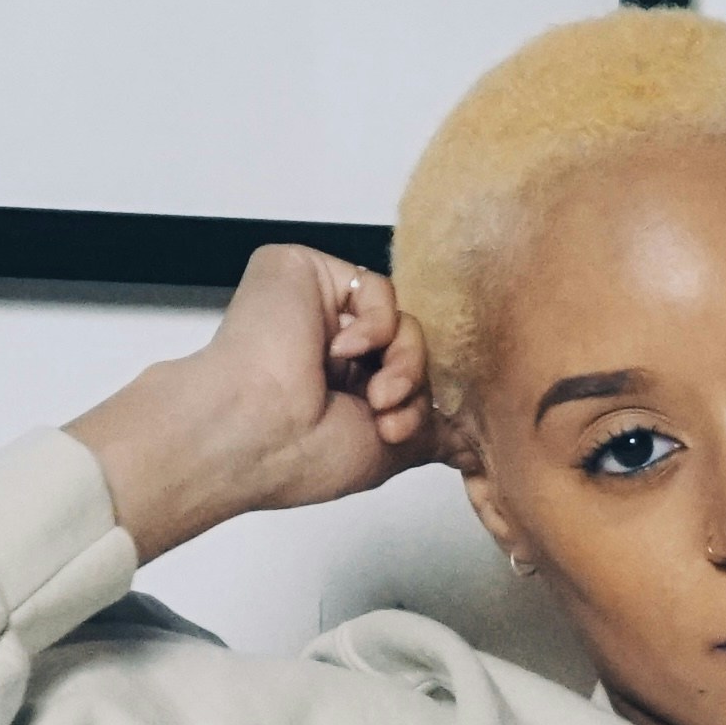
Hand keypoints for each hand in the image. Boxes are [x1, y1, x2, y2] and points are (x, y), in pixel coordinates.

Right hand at [69, 246, 439, 560]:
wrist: (253, 431)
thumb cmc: (298, 452)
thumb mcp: (384, 453)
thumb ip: (430, 436)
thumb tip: (472, 445)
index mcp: (342, 386)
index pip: (405, 374)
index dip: (420, 401)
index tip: (406, 432)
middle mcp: (331, 346)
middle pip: (410, 346)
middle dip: (412, 388)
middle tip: (389, 421)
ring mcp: (319, 308)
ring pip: (401, 320)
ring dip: (402, 365)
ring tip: (375, 398)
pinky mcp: (306, 271)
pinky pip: (377, 288)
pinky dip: (374, 326)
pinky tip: (340, 351)